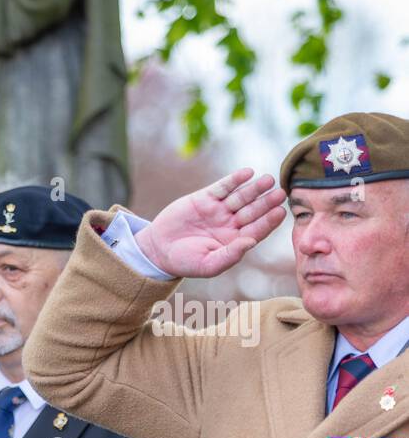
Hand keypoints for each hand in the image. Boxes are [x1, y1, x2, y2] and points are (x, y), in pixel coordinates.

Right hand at [133, 168, 286, 278]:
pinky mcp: (205, 198)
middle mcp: (230, 224)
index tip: (280, 211)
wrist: (157, 249)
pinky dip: (235, 180)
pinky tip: (247, 173)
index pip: (257, 229)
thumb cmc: (184, 262)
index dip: (269, 220)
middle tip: (280, 193)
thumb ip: (231, 255)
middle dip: (266, 202)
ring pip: (241, 197)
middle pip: (253, 211)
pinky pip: (223, 187)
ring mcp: (218, 210)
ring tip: (268, 180)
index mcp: (234, 241)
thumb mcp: (208, 265)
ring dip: (255, 188)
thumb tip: (251, 242)